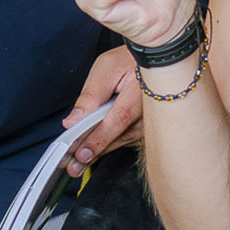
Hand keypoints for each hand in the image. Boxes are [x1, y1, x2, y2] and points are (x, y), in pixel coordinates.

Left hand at [60, 47, 144, 176]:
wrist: (156, 61)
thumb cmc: (131, 61)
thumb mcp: (106, 68)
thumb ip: (90, 95)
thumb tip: (74, 120)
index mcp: (140, 92)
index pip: (118, 120)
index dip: (99, 139)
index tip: (81, 153)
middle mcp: (150, 111)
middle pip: (119, 137)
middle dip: (94, 152)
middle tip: (73, 167)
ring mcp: (152, 123)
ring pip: (122, 142)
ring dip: (99, 152)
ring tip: (77, 165)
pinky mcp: (148, 128)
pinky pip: (126, 139)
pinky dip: (108, 144)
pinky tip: (92, 151)